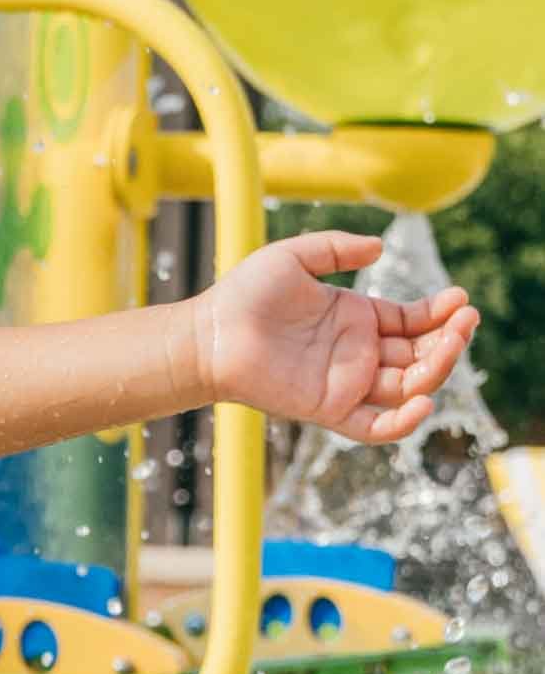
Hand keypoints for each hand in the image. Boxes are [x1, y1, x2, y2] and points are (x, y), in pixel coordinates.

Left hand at [197, 230, 478, 442]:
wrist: (207, 333)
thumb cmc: (243, 295)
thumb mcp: (294, 257)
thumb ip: (336, 249)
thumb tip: (380, 247)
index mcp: (356, 319)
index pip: (414, 321)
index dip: (441, 313)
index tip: (460, 299)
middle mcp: (357, 353)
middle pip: (420, 355)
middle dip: (449, 340)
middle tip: (465, 320)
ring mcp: (346, 383)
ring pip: (408, 387)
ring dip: (436, 369)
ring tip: (451, 342)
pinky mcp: (328, 409)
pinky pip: (375, 426)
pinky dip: (403, 422)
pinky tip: (424, 401)